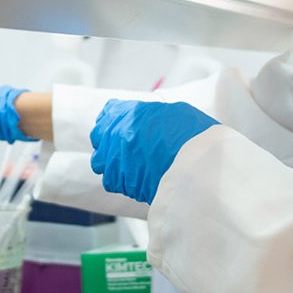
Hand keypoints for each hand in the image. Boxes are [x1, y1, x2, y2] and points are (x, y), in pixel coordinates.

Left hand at [89, 100, 218, 203]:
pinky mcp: (118, 180)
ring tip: (133, 166)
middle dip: (110, 142)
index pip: (109, 112)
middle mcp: (114, 132)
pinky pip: (111, 181)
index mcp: (127, 111)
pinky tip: (138, 180)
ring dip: (113, 163)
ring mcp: (113, 156)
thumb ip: (152, 115)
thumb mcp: (173, 111)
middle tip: (129, 147)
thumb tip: (151, 121)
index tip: (124, 127)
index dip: (117, 121)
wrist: (194, 163)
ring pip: (100, 161)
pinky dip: (122, 181)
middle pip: (99, 136)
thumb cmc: (190, 134)